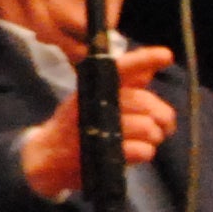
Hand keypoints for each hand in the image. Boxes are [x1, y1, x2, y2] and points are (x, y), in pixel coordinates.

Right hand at [16, 46, 175, 200]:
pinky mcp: (101, 154)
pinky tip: (136, 152)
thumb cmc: (75, 124)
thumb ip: (123, 86)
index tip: (166, 55)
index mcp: (92, 87)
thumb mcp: (93, 99)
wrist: (46, 156)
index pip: (121, 68)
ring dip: (154, 137)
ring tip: (147, 140)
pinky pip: (142, 150)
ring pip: (147, 127)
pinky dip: (145, 152)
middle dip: (162, 116)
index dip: (144, 59)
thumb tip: (149, 71)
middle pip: (144, 102)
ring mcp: (96, 129)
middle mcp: (93, 103)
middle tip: (165, 125)